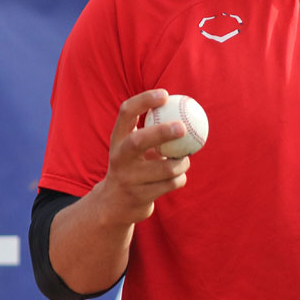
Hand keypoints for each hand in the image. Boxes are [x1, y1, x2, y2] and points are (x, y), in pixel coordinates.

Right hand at [96, 89, 190, 225]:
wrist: (114, 204)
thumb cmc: (134, 165)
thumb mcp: (134, 146)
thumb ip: (152, 129)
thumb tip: (185, 107)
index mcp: (118, 139)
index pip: (126, 113)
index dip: (144, 100)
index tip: (165, 94)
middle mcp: (119, 158)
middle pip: (138, 141)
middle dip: (161, 132)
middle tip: (183, 127)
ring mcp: (128, 179)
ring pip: (165, 169)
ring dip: (182, 163)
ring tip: (185, 159)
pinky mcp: (139, 197)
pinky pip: (171, 184)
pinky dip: (180, 178)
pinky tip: (178, 177)